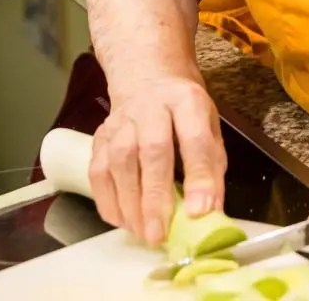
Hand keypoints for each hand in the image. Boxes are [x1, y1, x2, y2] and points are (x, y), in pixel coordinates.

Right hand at [88, 75, 225, 245]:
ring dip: (129, 202)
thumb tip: (208, 211)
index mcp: (186, 101)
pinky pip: (97, 170)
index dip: (198, 176)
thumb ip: (211, 167)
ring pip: (119, 161)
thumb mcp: (209, 126)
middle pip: (151, 150)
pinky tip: (122, 219)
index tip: (199, 211)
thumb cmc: (182, 109)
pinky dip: (107, 200)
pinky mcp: (100, 135)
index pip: (194, 138)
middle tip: (159, 234)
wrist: (146, 74)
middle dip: (154, 197)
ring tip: (142, 232)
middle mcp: (151, 107)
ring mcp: (121, 120)